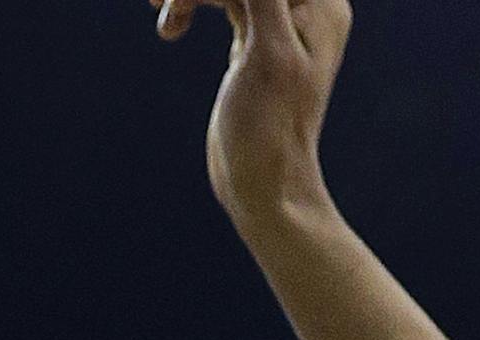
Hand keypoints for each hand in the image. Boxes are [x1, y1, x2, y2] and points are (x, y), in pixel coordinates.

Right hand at [148, 0, 352, 225]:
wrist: (261, 182)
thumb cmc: (269, 129)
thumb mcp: (269, 55)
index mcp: (321, 3)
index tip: (182, 0)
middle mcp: (306, 6)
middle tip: (158, 3)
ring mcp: (278, 23)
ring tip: (161, 15)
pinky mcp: (253, 40)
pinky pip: (224, 1)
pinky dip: (193, 6)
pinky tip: (170, 29)